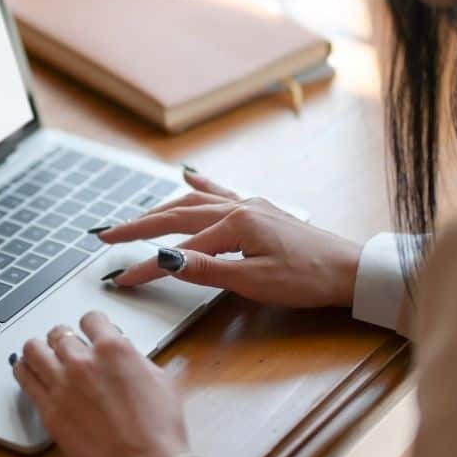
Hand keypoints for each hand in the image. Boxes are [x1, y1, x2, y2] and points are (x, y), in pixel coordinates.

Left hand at [12, 311, 207, 456]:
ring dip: (39, 349)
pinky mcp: (48, 410)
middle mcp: (84, 361)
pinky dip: (25, 370)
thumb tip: (123, 355)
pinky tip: (28, 372)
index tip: (89, 331)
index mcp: (113, 349)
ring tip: (42, 356)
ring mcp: (62, 385)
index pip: (90, 318)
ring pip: (33, 349)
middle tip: (66, 348)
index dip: (91, 325)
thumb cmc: (159, 430)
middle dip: (64, 338)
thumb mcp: (159, 379)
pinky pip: (24, 378)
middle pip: (59, 333)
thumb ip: (134, 359)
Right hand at [99, 168, 361, 307]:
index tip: (121, 278)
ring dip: (160, 209)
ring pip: (193, 200)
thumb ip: (205, 269)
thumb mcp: (254, 281)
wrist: (350, 269)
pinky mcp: (258, 210)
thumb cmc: (308, 278)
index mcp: (234, 224)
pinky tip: (187, 175)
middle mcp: (237, 207)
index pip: (177, 250)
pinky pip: (220, 192)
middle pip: (175, 215)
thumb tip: (165, 261)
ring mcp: (248, 204)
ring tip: (135, 218)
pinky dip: (199, 185)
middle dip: (138, 226)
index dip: (146, 266)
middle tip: (106, 234)